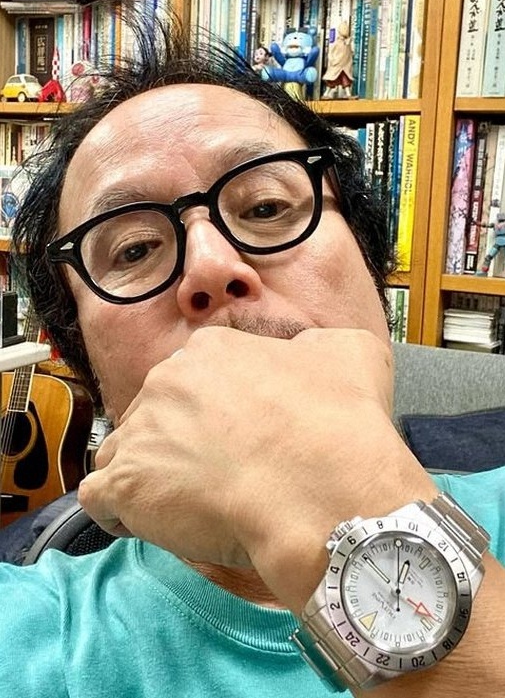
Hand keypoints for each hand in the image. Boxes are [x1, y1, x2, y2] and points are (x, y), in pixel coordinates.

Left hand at [78, 326, 435, 611]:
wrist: (324, 491)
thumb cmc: (340, 424)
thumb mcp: (352, 352)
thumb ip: (316, 344)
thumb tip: (305, 352)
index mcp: (210, 351)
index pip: (195, 381)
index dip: (215, 415)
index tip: (239, 442)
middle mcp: (165, 381)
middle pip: (158, 415)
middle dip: (181, 442)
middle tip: (222, 477)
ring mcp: (139, 432)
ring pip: (126, 452)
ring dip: (150, 475)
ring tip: (189, 506)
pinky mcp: (125, 486)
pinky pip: (101, 497)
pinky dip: (123, 511)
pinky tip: (155, 522)